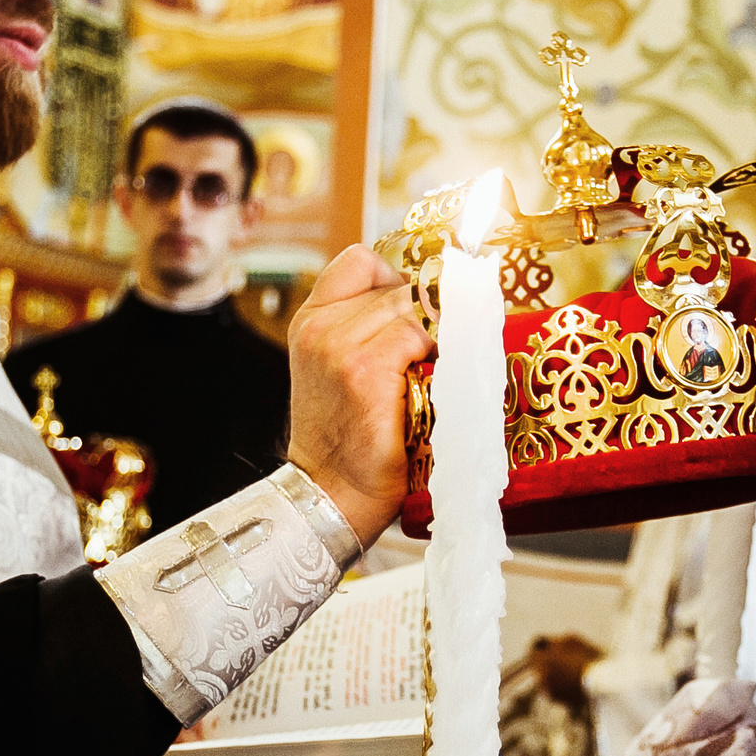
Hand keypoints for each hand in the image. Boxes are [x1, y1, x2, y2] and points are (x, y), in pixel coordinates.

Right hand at [285, 243, 433, 543]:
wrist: (332, 494)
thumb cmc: (349, 441)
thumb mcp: (341, 372)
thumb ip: (369, 331)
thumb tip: (436, 301)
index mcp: (311, 322)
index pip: (360, 261)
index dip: (398, 279)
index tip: (420, 309)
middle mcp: (320, 327)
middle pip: (397, 286)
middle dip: (430, 314)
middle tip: (444, 351)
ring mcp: (339, 346)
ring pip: (412, 306)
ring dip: (438, 334)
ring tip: (438, 369)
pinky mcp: (364, 369)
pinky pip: (418, 334)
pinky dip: (437, 354)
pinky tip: (434, 382)